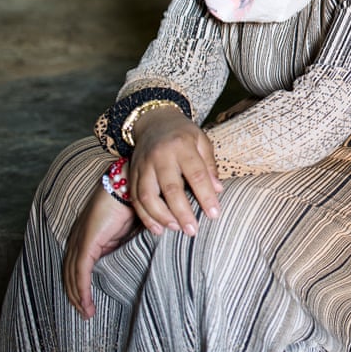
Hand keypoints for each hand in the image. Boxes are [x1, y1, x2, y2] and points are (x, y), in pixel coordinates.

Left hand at [64, 186, 137, 318]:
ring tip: (87, 313)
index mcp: (85, 236)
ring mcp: (80, 240)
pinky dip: (82, 289)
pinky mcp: (87, 242)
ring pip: (72, 275)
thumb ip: (118, 245)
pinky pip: (81, 271)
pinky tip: (86, 302)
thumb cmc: (130, 205)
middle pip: (69, 274)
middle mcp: (77, 239)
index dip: (78, 285)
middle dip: (75, 296)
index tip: (86, 301)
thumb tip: (123, 260)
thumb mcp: (124, 231)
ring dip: (78, 297)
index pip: (75, 266)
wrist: (128, 186)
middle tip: (86, 313)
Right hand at [126, 106, 223, 235]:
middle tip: (193, 230)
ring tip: (176, 229)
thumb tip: (218, 190)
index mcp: (181, 146)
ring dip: (161, 217)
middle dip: (182, 212)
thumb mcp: (201, 141)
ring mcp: (143, 165)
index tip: (214, 214)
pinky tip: (158, 229)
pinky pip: (135, 199)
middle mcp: (160, 156)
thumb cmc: (183, 134)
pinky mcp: (132, 174)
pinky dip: (145, 216)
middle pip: (170, 188)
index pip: (196, 174)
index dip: (206, 196)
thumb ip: (209, 165)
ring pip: (148, 196)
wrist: (154, 121)